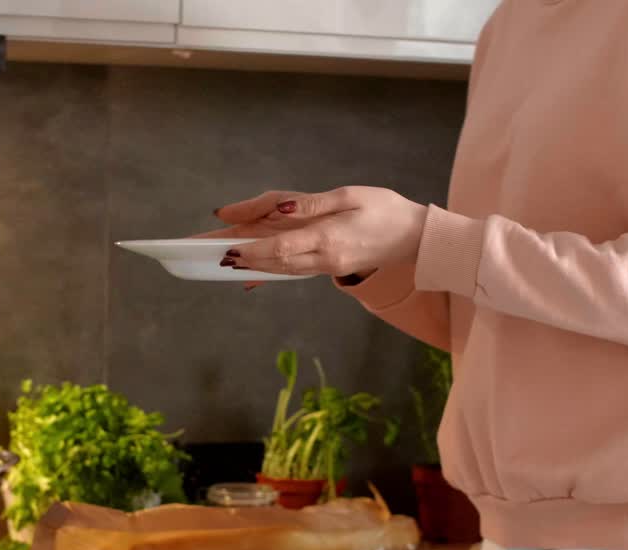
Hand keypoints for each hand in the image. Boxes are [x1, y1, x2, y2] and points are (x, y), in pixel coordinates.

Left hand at [213, 187, 427, 277]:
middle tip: (212, 256)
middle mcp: (325, 258)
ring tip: (225, 262)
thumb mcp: (350, 196)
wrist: (415, 237)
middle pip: (276, 263)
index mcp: (328, 238)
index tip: (228, 250)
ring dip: (254, 266)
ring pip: (283, 270)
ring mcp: (328, 267)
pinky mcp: (331, 267)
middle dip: (244, 259)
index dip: (252, 250)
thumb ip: (312, 204)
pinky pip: (295, 271)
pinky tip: (253, 276)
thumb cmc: (386, 209)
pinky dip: (272, 272)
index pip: (282, 248)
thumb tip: (280, 209)